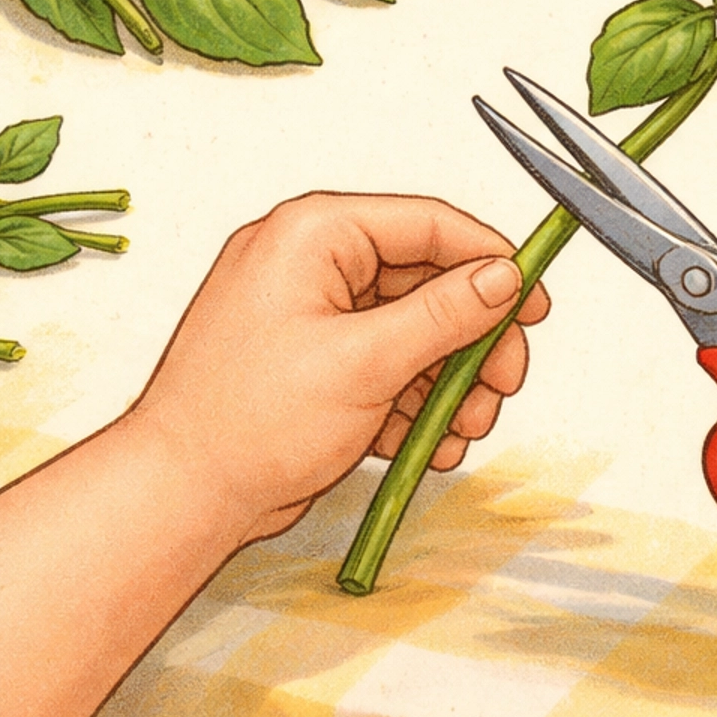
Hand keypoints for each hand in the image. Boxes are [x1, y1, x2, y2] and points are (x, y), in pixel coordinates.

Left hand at [128, 192, 549, 545]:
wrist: (184, 493)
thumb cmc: (245, 421)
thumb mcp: (365, 361)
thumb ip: (444, 315)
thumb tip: (502, 278)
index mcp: (313, 234)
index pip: (426, 224)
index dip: (489, 262)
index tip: (532, 302)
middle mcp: (311, 264)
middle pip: (428, 285)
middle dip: (471, 343)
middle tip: (500, 387)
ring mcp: (312, 316)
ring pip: (414, 334)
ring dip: (447, 385)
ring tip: (457, 432)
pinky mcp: (316, 363)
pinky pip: (386, 368)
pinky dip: (412, 406)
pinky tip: (423, 446)